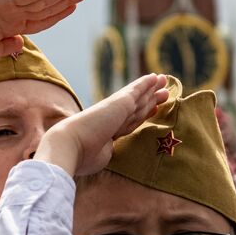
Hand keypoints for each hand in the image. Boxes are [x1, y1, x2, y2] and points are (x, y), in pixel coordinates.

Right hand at [0, 0, 86, 68]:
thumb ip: (7, 46)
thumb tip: (21, 41)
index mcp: (10, 26)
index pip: (41, 19)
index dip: (59, 13)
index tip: (75, 6)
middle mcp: (11, 13)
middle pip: (44, 7)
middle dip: (65, 0)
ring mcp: (5, 6)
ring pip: (39, 0)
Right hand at [37, 74, 168, 176]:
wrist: (71, 145)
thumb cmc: (81, 156)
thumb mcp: (99, 157)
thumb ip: (105, 153)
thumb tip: (106, 154)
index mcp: (108, 132)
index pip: (129, 122)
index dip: (142, 116)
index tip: (152, 110)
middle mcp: (113, 118)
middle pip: (137, 108)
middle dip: (150, 100)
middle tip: (163, 92)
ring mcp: (117, 109)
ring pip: (140, 98)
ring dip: (153, 90)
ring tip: (164, 82)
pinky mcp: (121, 102)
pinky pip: (137, 91)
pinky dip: (146, 84)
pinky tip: (154, 78)